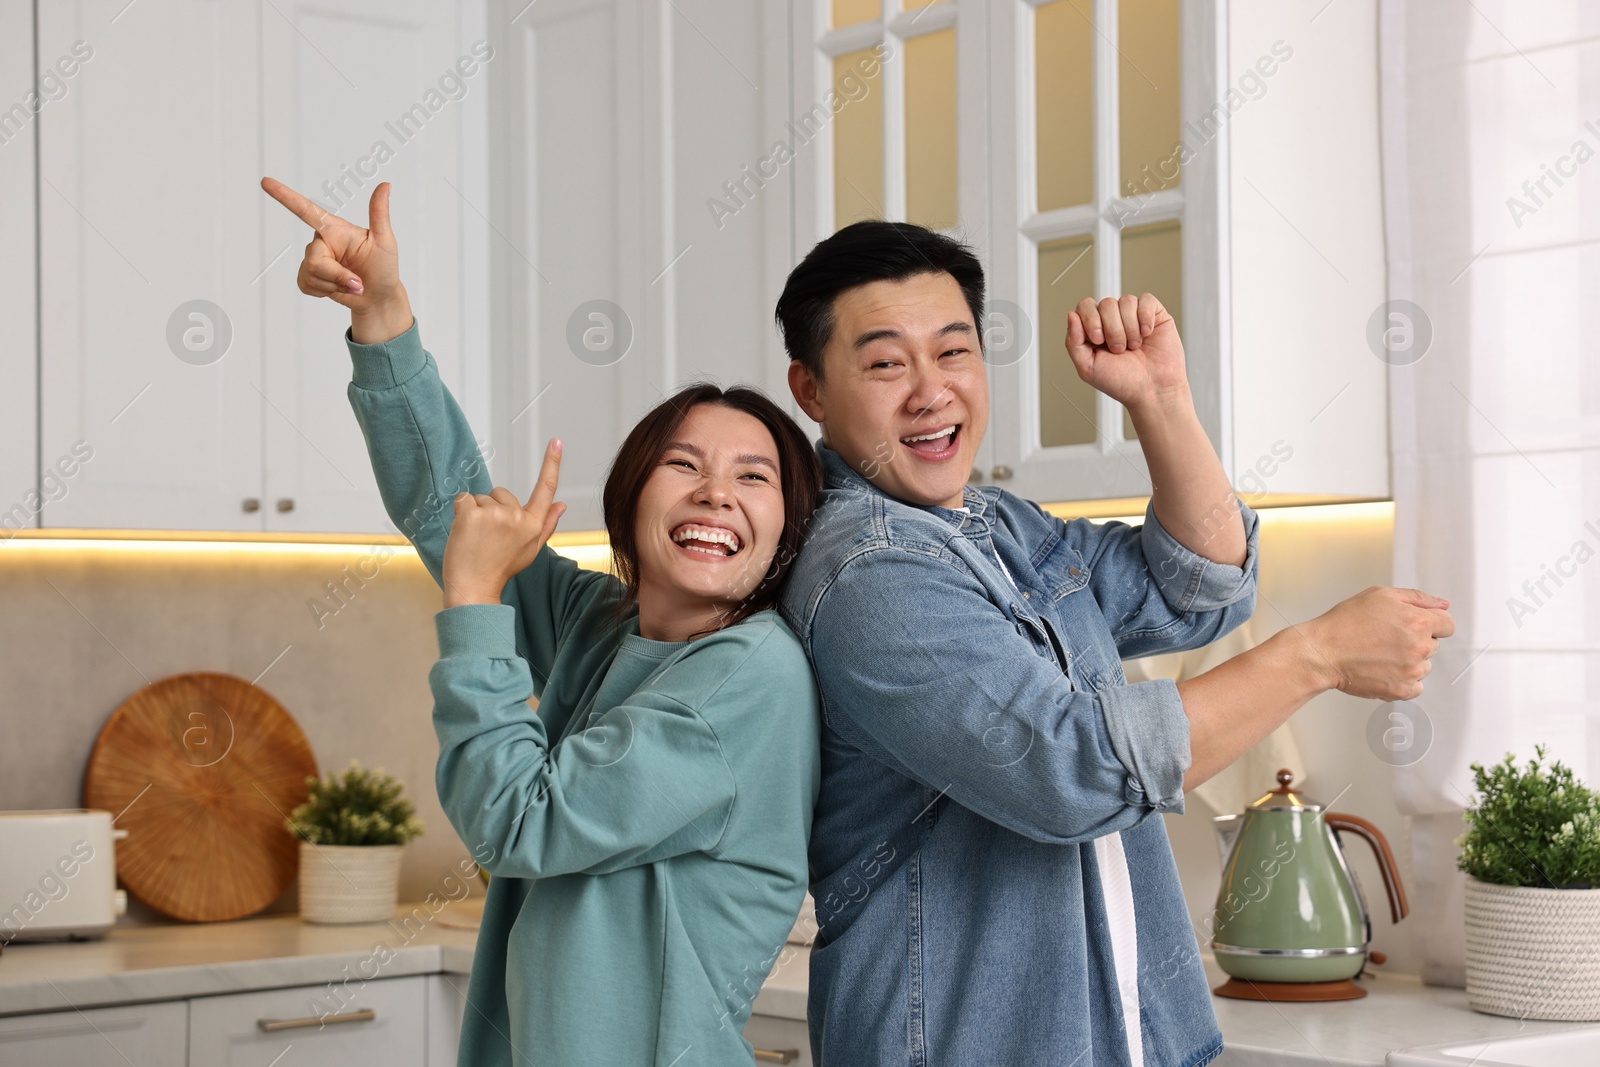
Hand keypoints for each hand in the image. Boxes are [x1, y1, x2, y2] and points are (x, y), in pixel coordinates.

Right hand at [259, 177, 413, 342]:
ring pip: (311, 274)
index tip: (266, 182)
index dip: (285, 196)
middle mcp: (321, 242)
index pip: (306, 210)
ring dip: (335, 286)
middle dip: (337, 276)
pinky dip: (325, 292)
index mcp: (334, 229)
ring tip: (352, 285)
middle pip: (314, 260)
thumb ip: (379, 214)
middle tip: (358, 283)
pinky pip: (306, 285)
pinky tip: (338, 289)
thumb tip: (386, 185)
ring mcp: (313, 259)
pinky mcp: (308, 277)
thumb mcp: (384, 241)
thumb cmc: (383, 267)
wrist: (379, 297)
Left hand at [441, 440, 566, 608]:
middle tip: (488, 537)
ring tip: (475, 539)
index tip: (557, 442)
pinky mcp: (471, 514)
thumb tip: (562, 505)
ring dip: (475, 513)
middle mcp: (517, 518)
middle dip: (493, 508)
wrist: (473, 588)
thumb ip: (547, 524)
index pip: (546, 489)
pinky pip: (463, 499)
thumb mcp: (530, 550)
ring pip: (481, 498)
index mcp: (533, 525)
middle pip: (502, 493)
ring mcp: (494, 515)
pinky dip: (460, 512)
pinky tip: (463, 532)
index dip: (552, 463)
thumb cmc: (500, 568)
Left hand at [1065, 293, 1187, 412]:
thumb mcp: (1087, 367)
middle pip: (1105, 303)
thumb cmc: (1121, 382)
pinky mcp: (1154, 314)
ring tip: (1134, 347)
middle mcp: (1113, 319)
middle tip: (1119, 349)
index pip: (1085, 306)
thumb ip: (1073, 342)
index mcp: (1094, 329)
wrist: (1152, 391)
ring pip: (1126, 301)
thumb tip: (1071, 315)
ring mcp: (1133, 315)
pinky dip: (1145, 318)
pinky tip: (1146, 334)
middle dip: (1112, 329)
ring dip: (1129, 328)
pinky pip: (1146, 300)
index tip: (1098, 341)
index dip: (1090, 319)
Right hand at [1298, 586, 1455, 700]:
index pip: (1448, 625)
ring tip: (1381, 654)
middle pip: (1434, 645)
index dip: (1431, 623)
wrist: (1322, 652)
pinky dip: (1403, 681)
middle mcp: (1420, 647)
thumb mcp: (1380, 595)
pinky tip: (1383, 669)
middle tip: (1387, 638)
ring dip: (1409, 662)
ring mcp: (1412, 671)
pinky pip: (1416, 687)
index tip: (1413, 626)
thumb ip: (1418, 598)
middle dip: (1417, 641)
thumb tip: (1443, 605)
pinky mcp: (1402, 690)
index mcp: (1419, 621)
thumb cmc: (1345, 623)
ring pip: (1425, 667)